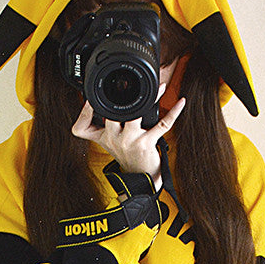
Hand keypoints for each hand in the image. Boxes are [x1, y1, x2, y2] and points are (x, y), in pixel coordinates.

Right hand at [71, 89, 185, 189]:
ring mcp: (130, 141)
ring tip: (160, 88)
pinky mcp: (147, 144)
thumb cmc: (127, 155)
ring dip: (151, 99)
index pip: (84, 126)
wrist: (140, 178)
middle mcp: (114, 139)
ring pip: (136, 115)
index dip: (84, 111)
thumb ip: (105, 123)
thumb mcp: (109, 141)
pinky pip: (163, 124)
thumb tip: (107, 98)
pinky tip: (180, 102)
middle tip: (129, 86)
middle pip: (110, 115)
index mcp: (103, 137)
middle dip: (118, 100)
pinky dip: (173, 112)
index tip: (89, 98)